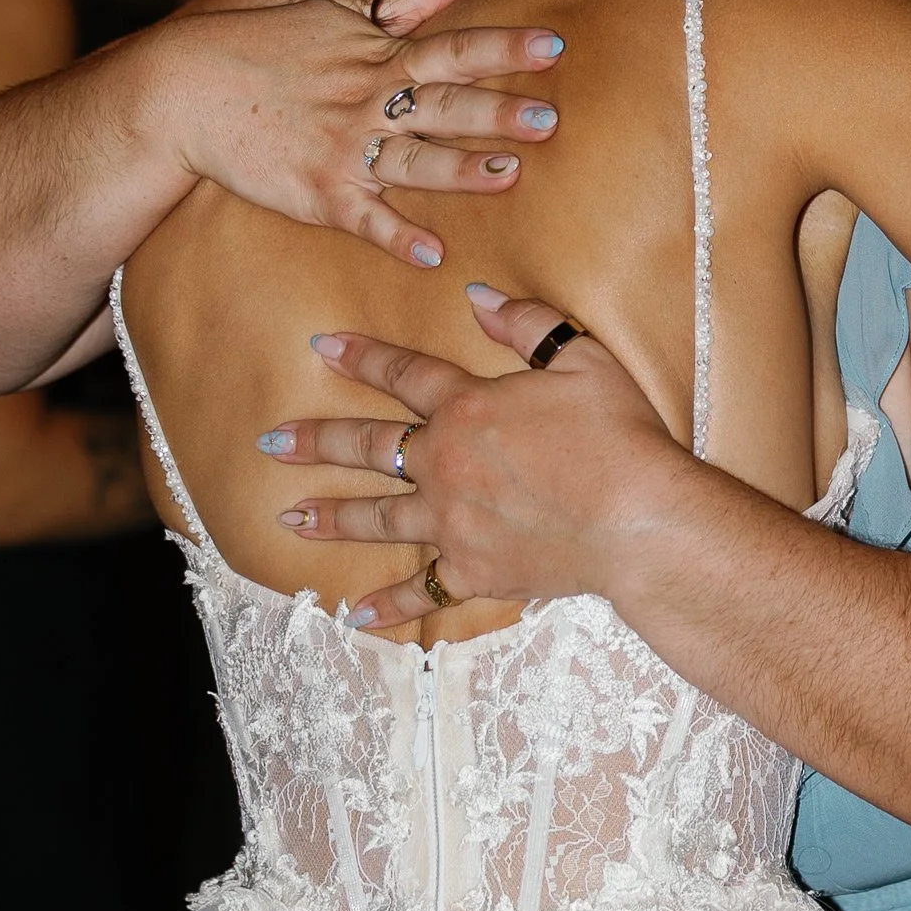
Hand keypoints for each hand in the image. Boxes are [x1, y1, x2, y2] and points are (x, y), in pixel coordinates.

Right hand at [146, 0, 567, 270]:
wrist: (187, 91)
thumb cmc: (267, 49)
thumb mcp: (339, 13)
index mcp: (380, 59)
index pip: (453, 49)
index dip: (503, 48)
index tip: (553, 46)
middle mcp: (368, 103)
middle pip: (443, 106)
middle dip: (496, 112)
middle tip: (549, 119)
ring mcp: (343, 150)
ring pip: (411, 160)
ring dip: (458, 170)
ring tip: (506, 177)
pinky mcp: (318, 194)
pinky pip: (364, 218)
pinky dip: (396, 237)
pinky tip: (432, 255)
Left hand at [258, 287, 689, 624]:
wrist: (638, 522)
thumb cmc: (620, 437)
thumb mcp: (584, 359)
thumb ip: (528, 324)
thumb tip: (478, 297)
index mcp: (469, 408)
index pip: (403, 374)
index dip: (361, 357)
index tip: (320, 347)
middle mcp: (446, 464)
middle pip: (369, 448)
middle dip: (316, 441)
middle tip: (271, 442)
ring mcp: (453, 523)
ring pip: (377, 518)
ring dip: (330, 515)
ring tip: (290, 515)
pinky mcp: (473, 572)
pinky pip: (421, 591)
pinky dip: (388, 606)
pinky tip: (353, 613)